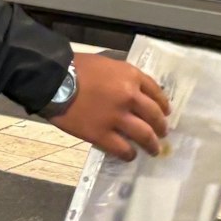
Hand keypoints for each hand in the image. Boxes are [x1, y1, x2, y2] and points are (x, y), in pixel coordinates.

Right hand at [51, 52, 171, 161]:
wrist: (54, 80)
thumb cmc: (78, 68)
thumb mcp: (107, 64)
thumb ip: (122, 77)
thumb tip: (131, 91)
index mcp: (131, 76)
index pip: (156, 92)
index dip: (163, 104)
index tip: (166, 112)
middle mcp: (129, 97)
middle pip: (154, 115)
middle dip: (161, 127)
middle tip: (163, 133)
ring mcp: (116, 117)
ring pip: (143, 135)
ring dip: (151, 144)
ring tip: (154, 150)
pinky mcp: (101, 134)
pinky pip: (121, 148)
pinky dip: (129, 154)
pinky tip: (130, 156)